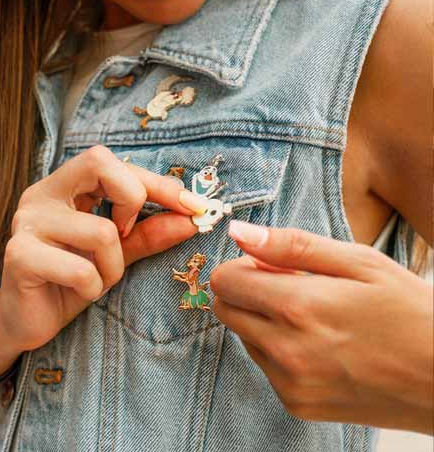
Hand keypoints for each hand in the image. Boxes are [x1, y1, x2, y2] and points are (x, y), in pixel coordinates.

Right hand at [0, 144, 207, 353]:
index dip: (156, 182)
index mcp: (62, 187)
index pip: (111, 163)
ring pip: (101, 231)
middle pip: (98, 162)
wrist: (23, 323)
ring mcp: (26, 224)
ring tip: (97, 279)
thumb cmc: (69, 282)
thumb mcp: (114, 255)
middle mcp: (40, 195)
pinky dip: (93, 287)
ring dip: (113, 266)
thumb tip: (190, 219)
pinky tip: (79, 292)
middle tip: (128, 235)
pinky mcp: (19, 256)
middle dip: (134, 199)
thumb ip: (147, 234)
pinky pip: (81, 270)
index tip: (192, 207)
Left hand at [210, 220, 433, 433]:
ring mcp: (289, 382)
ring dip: (263, 322)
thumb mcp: (360, 263)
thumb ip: (291, 246)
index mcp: (297, 307)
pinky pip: (265, 367)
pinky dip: (279, 351)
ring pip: (243, 337)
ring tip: (315, 319)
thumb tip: (238, 233)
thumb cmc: (412, 313)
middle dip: (247, 292)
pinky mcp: (297, 404)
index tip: (270, 266)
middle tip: (293, 288)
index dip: (243, 267)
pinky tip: (320, 346)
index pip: (224, 282)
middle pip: (225, 310)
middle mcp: (285, 349)